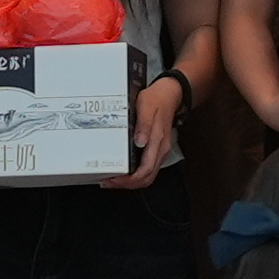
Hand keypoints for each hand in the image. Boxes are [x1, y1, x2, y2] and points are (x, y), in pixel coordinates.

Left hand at [108, 70, 188, 188]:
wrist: (170, 94)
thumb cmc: (156, 99)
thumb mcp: (146, 106)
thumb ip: (144, 124)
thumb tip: (140, 142)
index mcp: (158, 141)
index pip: (145, 170)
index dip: (128, 180)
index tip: (112, 179)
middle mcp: (161, 150)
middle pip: (146, 178)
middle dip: (126, 184)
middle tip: (108, 182)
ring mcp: (161, 151)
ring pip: (148, 176)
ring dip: (131, 182)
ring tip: (113, 178)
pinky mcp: (158, 150)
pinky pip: (148, 169)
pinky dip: (135, 175)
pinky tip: (124, 170)